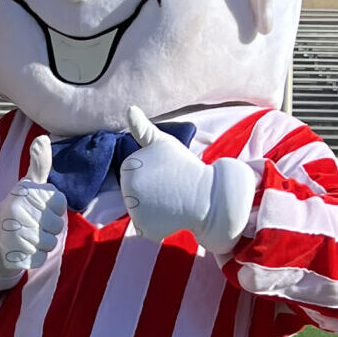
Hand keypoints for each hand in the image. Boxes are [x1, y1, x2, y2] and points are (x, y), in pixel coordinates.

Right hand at [0, 133, 67, 291]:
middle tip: (31, 225)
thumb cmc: (15, 210)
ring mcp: (15, 236)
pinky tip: (22, 250)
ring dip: (42, 244)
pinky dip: (34, 258)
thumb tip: (42, 138)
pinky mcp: (14, 256)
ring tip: (26, 237)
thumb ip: (39, 165)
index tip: (37, 208)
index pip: (59, 204)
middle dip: (48, 229)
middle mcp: (18, 212)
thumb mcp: (27, 187)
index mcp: (24, 194)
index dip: (53, 209)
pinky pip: (40, 260)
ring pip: (50, 244)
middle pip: (57, 226)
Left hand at [119, 107, 253, 254]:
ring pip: (139, 211)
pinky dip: (158, 224)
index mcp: (129, 167)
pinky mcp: (143, 228)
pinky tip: (173, 215)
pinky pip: (145, 227)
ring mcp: (134, 210)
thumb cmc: (186, 167)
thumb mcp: (164, 143)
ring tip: (173, 200)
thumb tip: (129, 108)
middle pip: (133, 195)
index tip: (166, 172)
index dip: (152, 175)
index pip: (132, 176)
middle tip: (171, 187)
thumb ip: (143, 128)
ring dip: (155, 208)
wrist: (209, 196)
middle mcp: (127, 189)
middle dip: (151, 192)